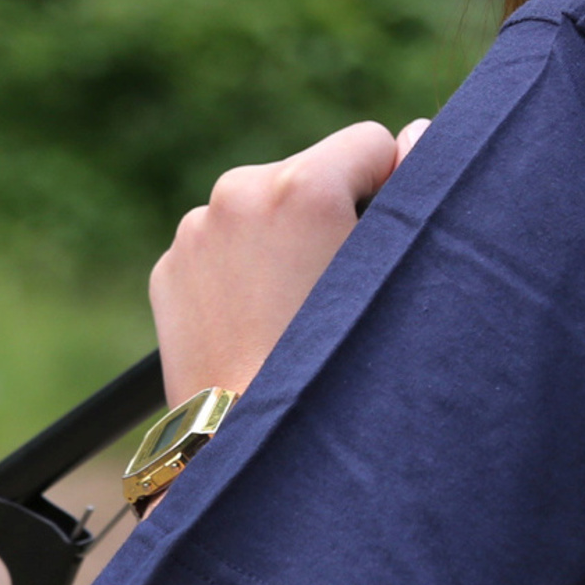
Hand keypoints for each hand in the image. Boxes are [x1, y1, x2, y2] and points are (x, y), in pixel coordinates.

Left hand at [150, 119, 429, 406]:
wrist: (248, 450)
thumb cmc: (340, 366)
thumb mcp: (396, 271)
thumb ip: (415, 183)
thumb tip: (414, 133)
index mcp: (300, 184)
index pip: (370, 142)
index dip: (389, 188)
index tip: (378, 245)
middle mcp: (238, 191)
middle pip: (313, 172)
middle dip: (331, 212)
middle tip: (335, 288)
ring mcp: (195, 230)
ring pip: (265, 208)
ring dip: (284, 239)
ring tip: (295, 310)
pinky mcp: (169, 266)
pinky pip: (224, 243)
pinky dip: (243, 268)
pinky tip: (257, 319)